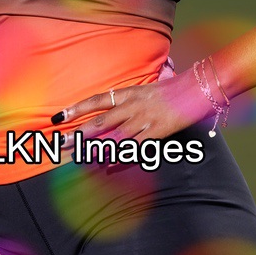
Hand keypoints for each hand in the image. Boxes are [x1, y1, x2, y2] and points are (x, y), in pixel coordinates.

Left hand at [51, 69, 214, 147]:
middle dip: (80, 133)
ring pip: (114, 136)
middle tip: (63, 143)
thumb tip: (112, 105)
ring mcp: (143, 119)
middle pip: (100, 121)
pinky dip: (120, 157)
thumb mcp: (146, 88)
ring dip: (96, 147)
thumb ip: (129, 98)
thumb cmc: (172, 89)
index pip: (96, 101)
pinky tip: (108, 165)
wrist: (196, 89)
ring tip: (80, 156)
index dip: (77, 109)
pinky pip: (135, 147)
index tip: (59, 117)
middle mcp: (132, 105)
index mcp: (128, 93)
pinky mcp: (156, 131)